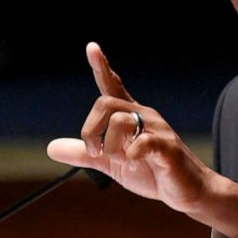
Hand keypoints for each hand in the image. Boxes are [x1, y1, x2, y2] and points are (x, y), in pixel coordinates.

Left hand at [48, 42, 237, 237]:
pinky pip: (142, 142)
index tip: (92, 47)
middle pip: (106, 102)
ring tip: (121, 162)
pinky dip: (130, 155)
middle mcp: (144, 115)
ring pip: (120, 121)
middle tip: (95, 152)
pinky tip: (135, 163)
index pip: (113, 85)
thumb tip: (51, 148)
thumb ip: (85, 153)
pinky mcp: (166, 147)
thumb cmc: (151, 171)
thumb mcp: (111, 163)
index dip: (102, 66)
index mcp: (131, 115)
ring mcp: (156, 129)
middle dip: (91, 129)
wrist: (186, 190)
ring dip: (111, 147)